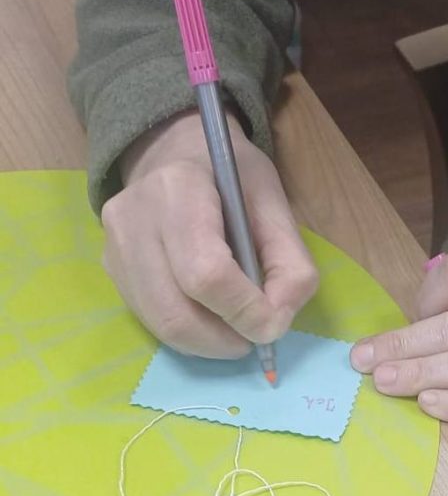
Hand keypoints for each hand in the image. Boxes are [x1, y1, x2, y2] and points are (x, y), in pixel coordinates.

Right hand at [102, 110, 317, 357]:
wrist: (174, 152)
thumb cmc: (231, 178)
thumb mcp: (275, 204)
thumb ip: (290, 263)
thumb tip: (278, 322)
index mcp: (180, 188)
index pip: (207, 273)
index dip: (244, 311)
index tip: (273, 325)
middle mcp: (134, 218)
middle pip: (177, 311)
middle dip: (225, 339)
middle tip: (254, 338)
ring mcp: (114, 245)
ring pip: (160, 325)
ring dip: (207, 343)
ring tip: (235, 332)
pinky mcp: (110, 267)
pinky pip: (149, 319)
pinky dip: (187, 332)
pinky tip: (208, 317)